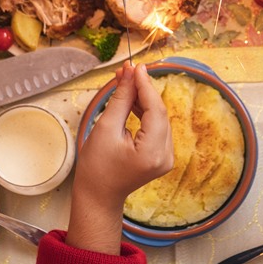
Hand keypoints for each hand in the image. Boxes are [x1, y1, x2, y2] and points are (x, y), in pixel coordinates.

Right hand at [68, 62, 172, 252]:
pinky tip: (131, 99)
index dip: (145, 85)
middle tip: (127, 71)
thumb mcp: (106, 128)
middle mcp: (166, 156)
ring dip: (143, 99)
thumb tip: (129, 73)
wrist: (98, 196)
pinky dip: (144, 112)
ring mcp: (166, 157)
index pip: (155, 109)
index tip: (135, 66)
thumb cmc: (96, 167)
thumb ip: (121, 99)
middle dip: (143, 90)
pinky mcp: (162, 156)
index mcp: (152, 152)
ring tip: (125, 82)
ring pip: (158, 118)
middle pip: (159, 113)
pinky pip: (156, 127)